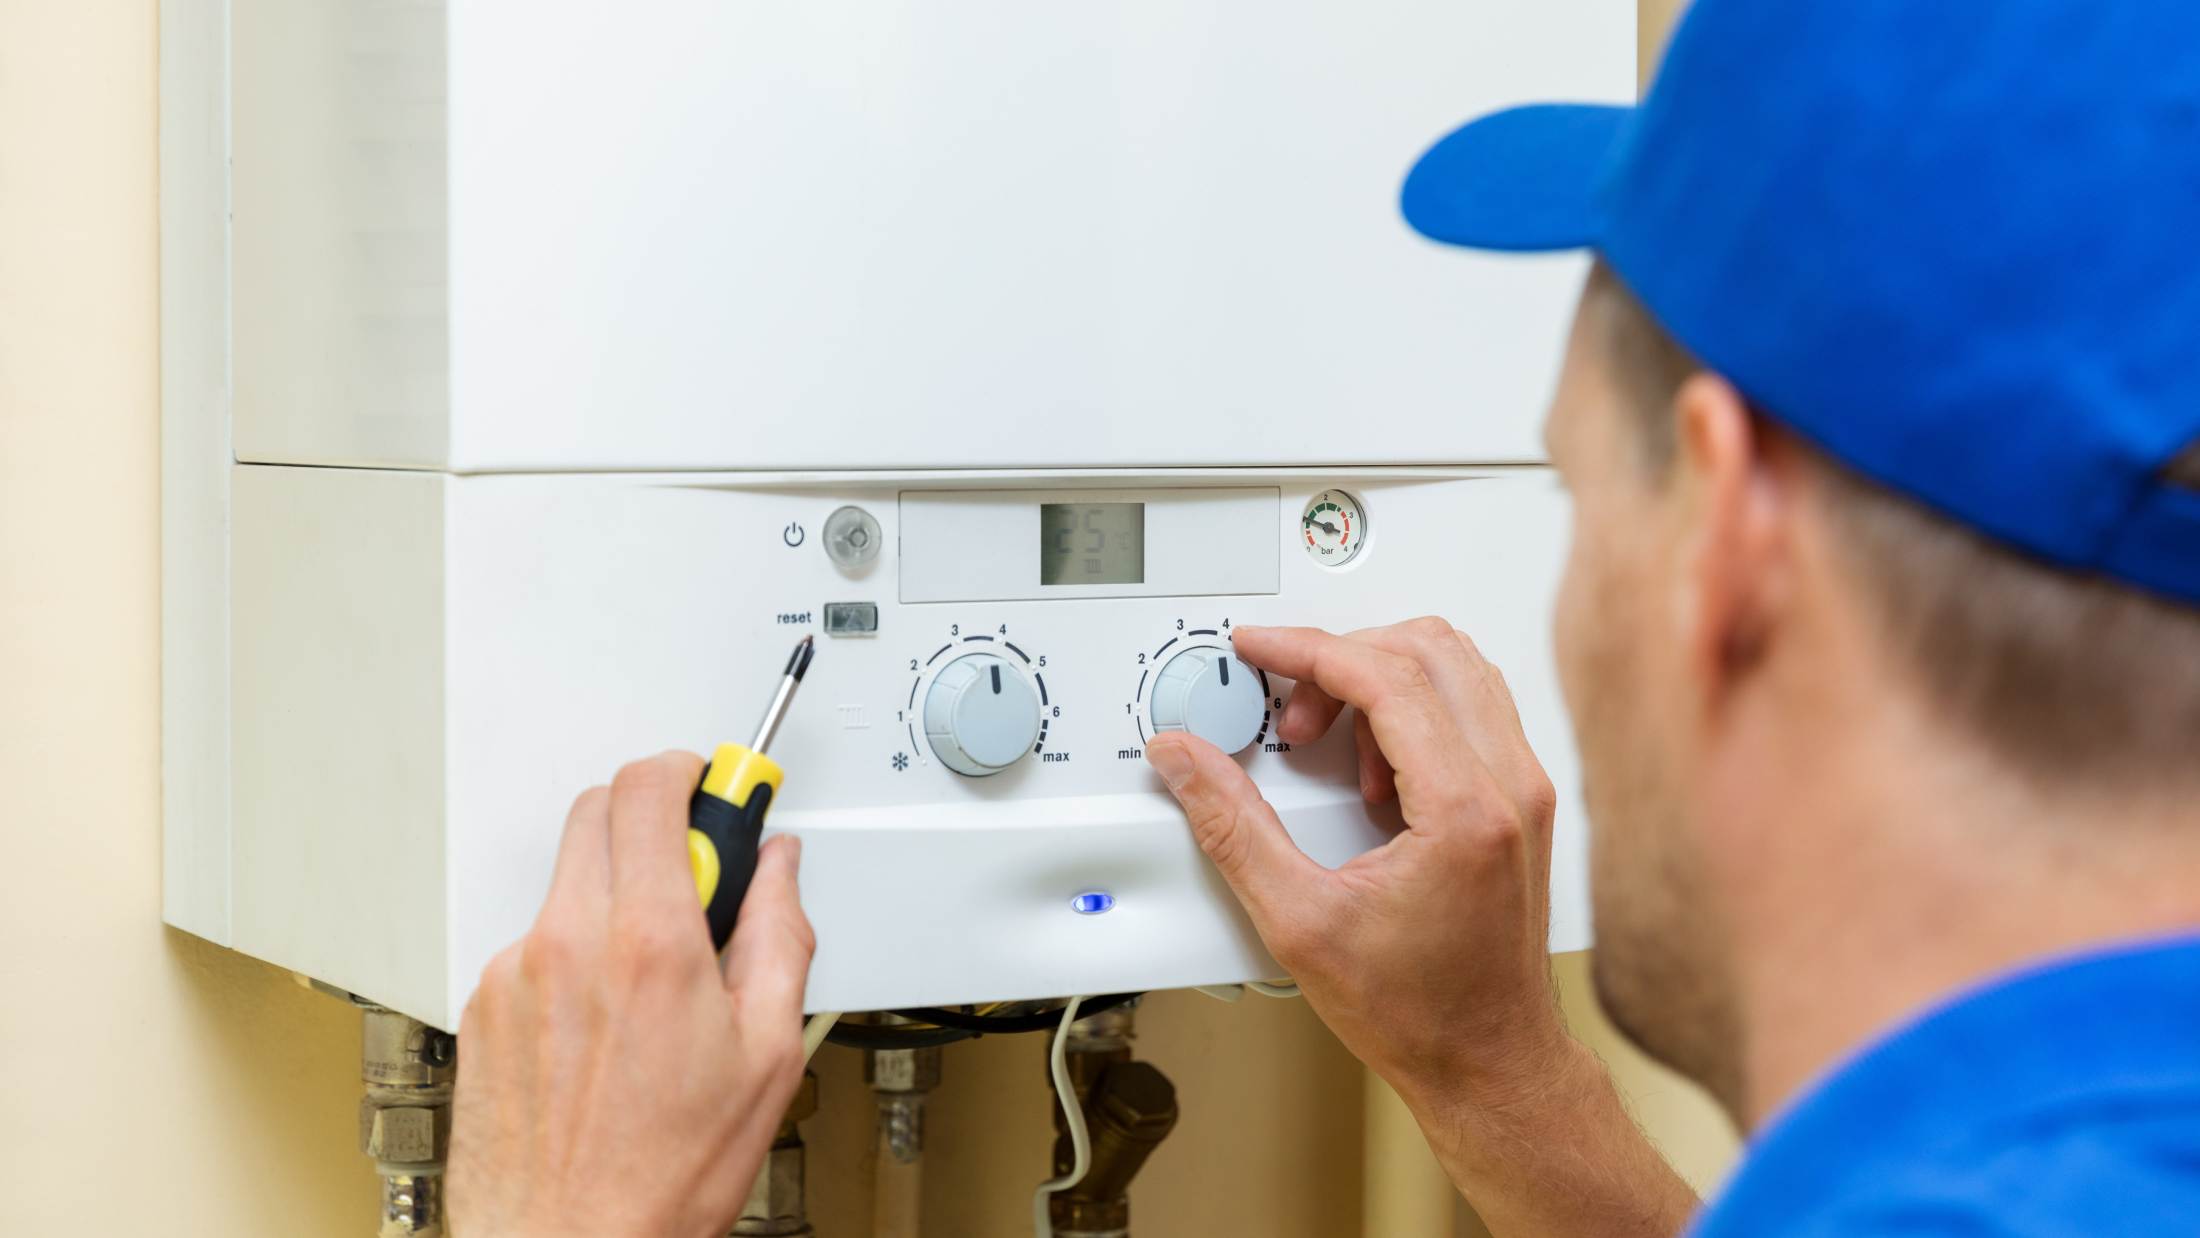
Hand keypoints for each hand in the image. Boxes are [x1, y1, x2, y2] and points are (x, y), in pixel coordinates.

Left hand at [449, 751, 816, 1237]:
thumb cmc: (663, 1174)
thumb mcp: (767, 1053)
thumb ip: (779, 935)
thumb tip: (778, 872)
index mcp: (649, 944)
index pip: (649, 791)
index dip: (688, 771)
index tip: (713, 785)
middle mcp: (570, 943)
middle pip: (598, 811)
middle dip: (651, 820)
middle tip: (694, 871)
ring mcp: (516, 972)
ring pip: (567, 878)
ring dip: (614, 893)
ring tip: (652, 974)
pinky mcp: (484, 1005)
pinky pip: (535, 940)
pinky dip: (574, 951)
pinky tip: (605, 1018)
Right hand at [1145, 619, 1570, 1112]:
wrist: (1489, 1063)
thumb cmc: (1421, 1012)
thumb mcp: (1299, 921)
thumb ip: (1232, 828)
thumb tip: (1186, 760)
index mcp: (1465, 808)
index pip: (1385, 675)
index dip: (1306, 648)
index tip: (1257, 648)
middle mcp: (1511, 786)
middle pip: (1429, 649)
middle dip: (1341, 659)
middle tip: (1288, 711)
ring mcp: (1525, 790)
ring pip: (1456, 668)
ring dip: (1379, 682)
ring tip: (1327, 745)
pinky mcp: (1522, 802)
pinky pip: (1470, 708)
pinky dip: (1411, 712)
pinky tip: (1369, 773)